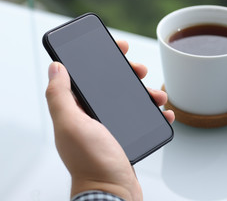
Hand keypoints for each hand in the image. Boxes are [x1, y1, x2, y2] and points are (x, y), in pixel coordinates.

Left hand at [45, 40, 174, 199]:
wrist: (113, 193)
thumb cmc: (92, 162)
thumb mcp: (72, 125)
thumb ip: (59, 96)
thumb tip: (56, 67)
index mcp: (78, 109)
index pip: (88, 75)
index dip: (103, 58)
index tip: (118, 48)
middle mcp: (93, 116)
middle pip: (113, 85)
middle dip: (129, 73)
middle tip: (140, 69)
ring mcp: (111, 126)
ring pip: (131, 100)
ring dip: (147, 93)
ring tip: (159, 96)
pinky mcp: (126, 137)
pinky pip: (143, 119)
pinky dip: (155, 114)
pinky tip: (164, 113)